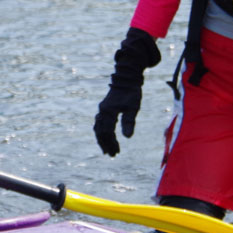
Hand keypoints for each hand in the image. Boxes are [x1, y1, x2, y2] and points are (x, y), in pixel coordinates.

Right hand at [93, 27, 160, 156]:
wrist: (127, 77)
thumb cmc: (132, 92)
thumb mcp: (133, 107)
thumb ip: (129, 122)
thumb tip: (127, 137)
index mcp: (108, 111)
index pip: (106, 131)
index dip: (110, 143)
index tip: (116, 152)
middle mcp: (102, 111)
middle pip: (100, 131)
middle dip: (106, 144)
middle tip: (112, 155)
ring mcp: (103, 109)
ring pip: (98, 128)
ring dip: (103, 139)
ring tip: (108, 150)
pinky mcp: (105, 108)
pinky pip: (100, 123)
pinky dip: (102, 132)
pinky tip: (106, 137)